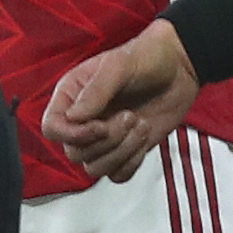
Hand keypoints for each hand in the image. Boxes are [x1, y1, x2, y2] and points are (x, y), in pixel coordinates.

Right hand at [43, 21, 199, 182]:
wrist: (180, 68)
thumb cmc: (147, 58)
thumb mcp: (119, 65)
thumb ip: (96, 90)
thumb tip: (74, 117)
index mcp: (72, 96)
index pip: (52, 128)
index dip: (73, 135)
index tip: (101, 125)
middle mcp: (83, 121)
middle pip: (75, 153)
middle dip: (108, 140)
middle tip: (131, 115)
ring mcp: (103, 139)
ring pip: (95, 168)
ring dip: (122, 151)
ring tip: (140, 124)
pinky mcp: (124, 151)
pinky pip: (117, 174)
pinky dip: (132, 163)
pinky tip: (144, 137)